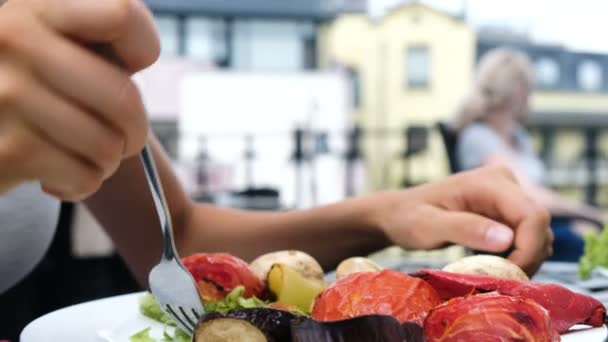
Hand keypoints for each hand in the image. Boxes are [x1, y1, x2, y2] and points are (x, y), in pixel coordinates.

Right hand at [0, 0, 158, 199]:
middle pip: (124, 100)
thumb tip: (140, 56)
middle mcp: (15, 41)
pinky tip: (57, 171)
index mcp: (38, 8)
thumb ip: (102, 40)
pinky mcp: (6, 150)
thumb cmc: (34, 85)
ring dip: (107, 161)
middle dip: (135, 131)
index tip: (129, 68)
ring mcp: (6, 95)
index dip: (144, 48)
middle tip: (124, 136)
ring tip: (83, 152)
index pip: (122, 13)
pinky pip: (84, 177)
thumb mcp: (57, 44)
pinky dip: (82, 183)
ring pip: (108, 146)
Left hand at [369, 166, 552, 275]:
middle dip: (527, 257)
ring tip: (494, 273)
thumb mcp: (429, 226)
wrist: (397, 214)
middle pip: (539, 226)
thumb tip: (507, 239)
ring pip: (536, 234)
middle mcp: (505, 183)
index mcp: (490, 182)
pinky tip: (493, 265)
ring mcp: (507, 196)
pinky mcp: (505, 211)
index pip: (533, 216)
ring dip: (524, 258)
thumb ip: (465, 229)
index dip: (530, 249)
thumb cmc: (407, 218)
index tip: (511, 275)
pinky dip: (517, 255)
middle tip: (502, 279)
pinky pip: (525, 237)